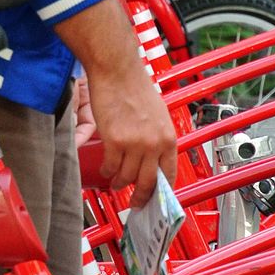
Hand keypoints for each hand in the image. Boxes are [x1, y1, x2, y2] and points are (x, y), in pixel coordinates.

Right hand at [56, 0, 177, 207]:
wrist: (117, 71)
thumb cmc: (134, 86)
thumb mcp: (157, 114)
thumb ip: (156, 137)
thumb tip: (152, 158)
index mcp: (168, 137)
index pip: (169, 174)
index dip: (161, 191)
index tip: (155, 199)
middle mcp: (154, 143)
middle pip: (148, 183)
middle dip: (141, 197)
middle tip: (135, 203)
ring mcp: (135, 144)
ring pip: (126, 177)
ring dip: (119, 182)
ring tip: (115, 180)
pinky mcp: (115, 141)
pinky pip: (110, 166)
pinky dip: (106, 170)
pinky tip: (105, 168)